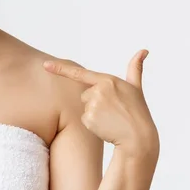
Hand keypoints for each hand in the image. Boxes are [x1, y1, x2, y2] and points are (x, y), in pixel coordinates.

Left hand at [43, 50, 158, 157]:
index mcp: (108, 80)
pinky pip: (84, 119)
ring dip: (94, 113)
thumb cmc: (137, 112)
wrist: (138, 138)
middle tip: (112, 110)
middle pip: (85, 94)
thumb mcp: (136, 88)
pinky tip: (106, 126)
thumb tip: (144, 50)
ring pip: (85, 106)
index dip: (60, 68)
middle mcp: (98, 90)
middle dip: (95, 101)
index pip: (79, 73)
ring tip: (111, 118)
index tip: (45, 65)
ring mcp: (93, 104)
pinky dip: (93, 124)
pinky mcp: (88, 118)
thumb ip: (135, 68)